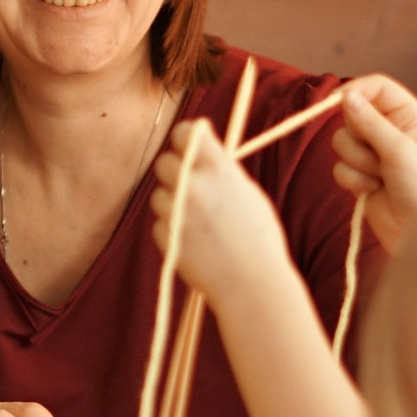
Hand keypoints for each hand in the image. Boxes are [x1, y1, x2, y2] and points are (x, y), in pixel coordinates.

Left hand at [150, 122, 292, 310]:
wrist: (252, 283)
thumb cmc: (258, 238)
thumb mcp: (247, 193)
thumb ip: (220, 169)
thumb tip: (200, 145)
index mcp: (219, 170)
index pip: (184, 132)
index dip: (184, 139)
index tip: (187, 147)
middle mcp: (195, 185)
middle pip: (164, 162)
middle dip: (175, 173)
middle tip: (191, 189)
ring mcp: (177, 210)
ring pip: (159, 195)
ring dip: (172, 203)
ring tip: (199, 223)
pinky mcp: (165, 235)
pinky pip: (160, 223)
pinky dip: (172, 229)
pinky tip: (196, 242)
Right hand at [332, 76, 416, 253]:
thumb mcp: (399, 150)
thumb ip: (370, 122)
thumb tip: (346, 96)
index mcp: (408, 115)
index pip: (376, 87)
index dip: (356, 90)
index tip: (338, 101)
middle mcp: (389, 130)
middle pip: (352, 114)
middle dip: (359, 137)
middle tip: (379, 154)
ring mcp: (372, 153)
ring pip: (341, 142)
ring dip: (358, 162)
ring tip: (380, 176)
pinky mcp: (359, 174)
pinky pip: (339, 167)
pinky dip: (353, 179)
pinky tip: (373, 190)